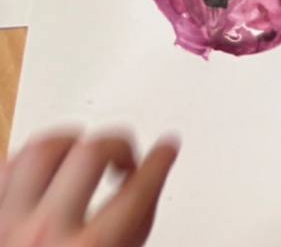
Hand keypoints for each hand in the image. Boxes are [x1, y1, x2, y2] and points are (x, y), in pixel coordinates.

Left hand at [0, 129, 177, 246]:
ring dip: (71, 144)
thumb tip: (149, 182)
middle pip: (90, 153)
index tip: (165, 150)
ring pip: (42, 150)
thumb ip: (134, 228)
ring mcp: (8, 225)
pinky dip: (30, 160)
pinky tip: (47, 168)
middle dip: (118, 145)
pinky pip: (8, 165)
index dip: (160, 161)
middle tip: (126, 157)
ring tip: (84, 154)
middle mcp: (45, 236)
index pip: (138, 187)